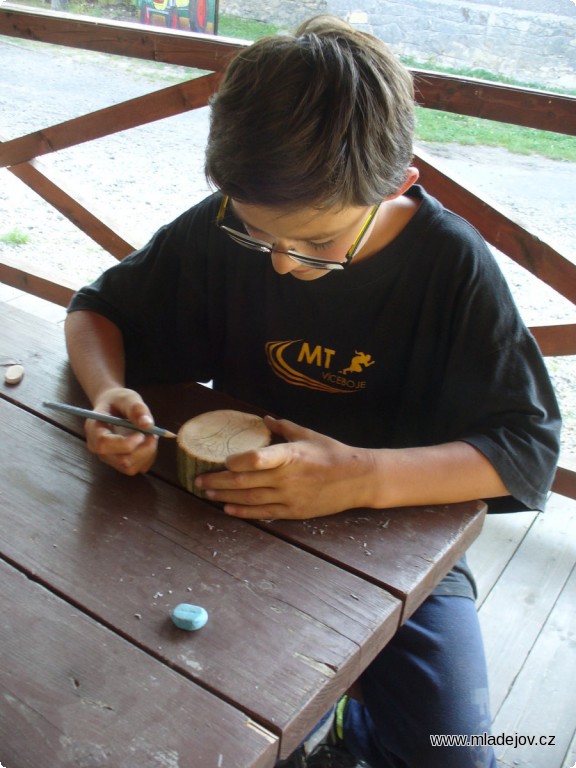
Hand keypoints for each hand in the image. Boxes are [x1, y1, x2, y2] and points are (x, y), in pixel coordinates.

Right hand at [85, 387, 158, 474]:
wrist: (114, 407)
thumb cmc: (118, 401)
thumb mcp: (127, 398)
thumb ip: (136, 408)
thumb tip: (148, 424)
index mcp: (94, 430)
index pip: (104, 445)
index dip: (126, 443)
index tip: (142, 433)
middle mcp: (98, 449)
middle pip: (121, 461)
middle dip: (143, 449)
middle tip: (153, 434)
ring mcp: (109, 459)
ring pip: (131, 467)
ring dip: (148, 452)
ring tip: (150, 435)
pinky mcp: (120, 464)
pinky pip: (138, 467)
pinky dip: (148, 456)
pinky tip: (147, 442)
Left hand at [194, 416, 373, 519]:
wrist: (357, 479)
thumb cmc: (332, 453)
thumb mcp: (308, 434)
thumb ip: (283, 428)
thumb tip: (264, 420)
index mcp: (290, 455)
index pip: (257, 458)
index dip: (236, 460)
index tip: (222, 459)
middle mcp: (286, 477)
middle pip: (245, 481)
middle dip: (218, 481)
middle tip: (198, 480)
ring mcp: (289, 496)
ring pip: (249, 498)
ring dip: (225, 495)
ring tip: (206, 493)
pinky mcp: (293, 511)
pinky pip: (263, 512)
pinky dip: (243, 511)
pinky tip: (227, 508)